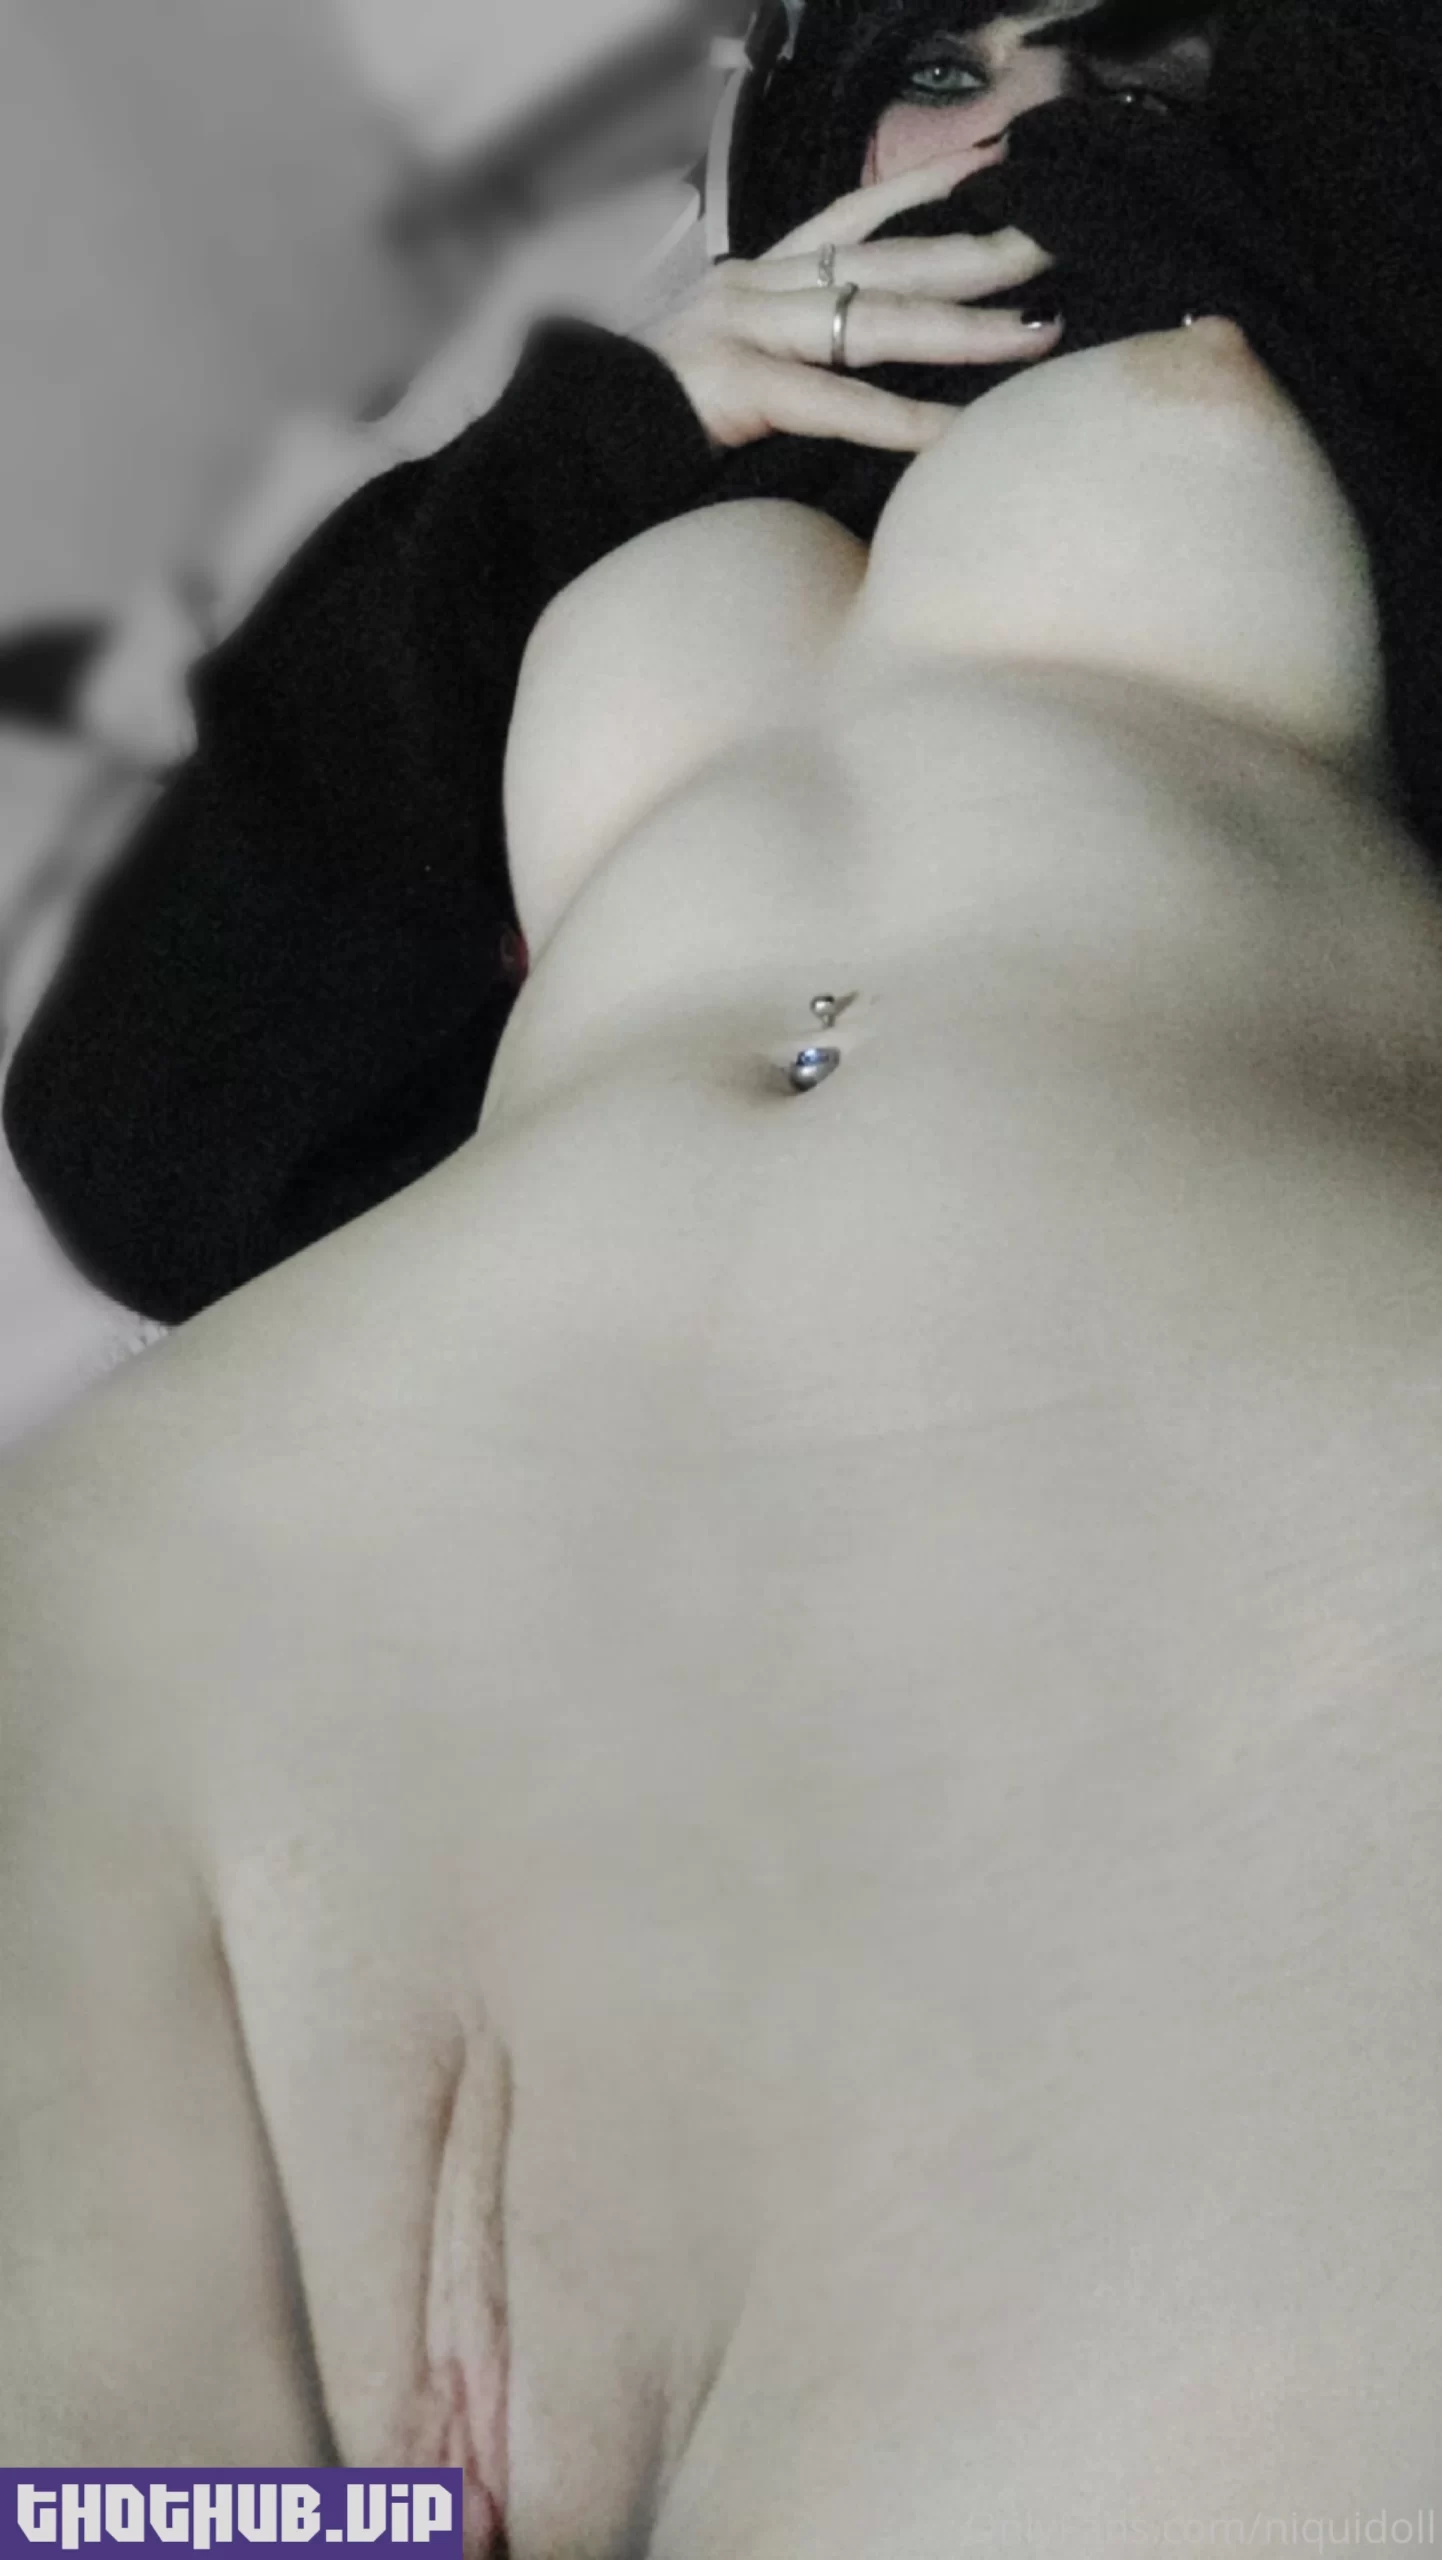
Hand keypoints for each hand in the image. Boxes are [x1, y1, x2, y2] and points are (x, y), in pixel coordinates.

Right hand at [638, 155, 1061, 452]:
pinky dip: (900, 421)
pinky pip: (834, 402)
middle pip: (887, 259)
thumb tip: (866, 382)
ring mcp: (742, 330)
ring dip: (964, 326)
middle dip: (976, 247)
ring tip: (1037, 328)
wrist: (565, 450)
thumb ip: (792, 365)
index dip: (926, 188)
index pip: (855, 219)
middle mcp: (754, 288)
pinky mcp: (732, 384)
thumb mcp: (728, 376)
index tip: (997, 162)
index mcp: (754, 279)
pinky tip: (956, 434)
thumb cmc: (650, 427)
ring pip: (874, 318)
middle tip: (1054, 240)